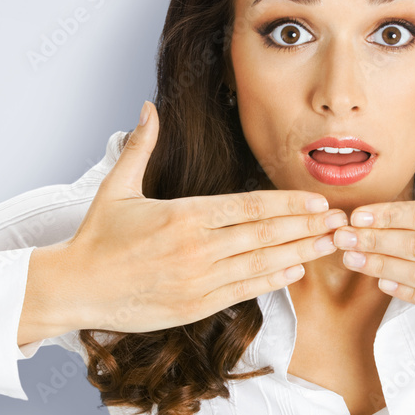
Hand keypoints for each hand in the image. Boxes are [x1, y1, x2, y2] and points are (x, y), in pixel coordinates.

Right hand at [28, 101, 344, 337]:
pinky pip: (243, 291)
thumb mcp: (116, 186)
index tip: (317, 201)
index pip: (248, 207)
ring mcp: (197, 280)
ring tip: (330, 244)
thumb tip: (149, 108)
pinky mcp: (194, 306)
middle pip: (264, 235)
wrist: (74, 288)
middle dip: (306, 227)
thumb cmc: (97, 238)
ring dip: (300, 253)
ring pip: (260, 264)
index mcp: (182, 216)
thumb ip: (140, 146)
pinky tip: (296, 270)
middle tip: (340, 220)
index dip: (288, 204)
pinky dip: (272, 281)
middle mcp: (195, 248)